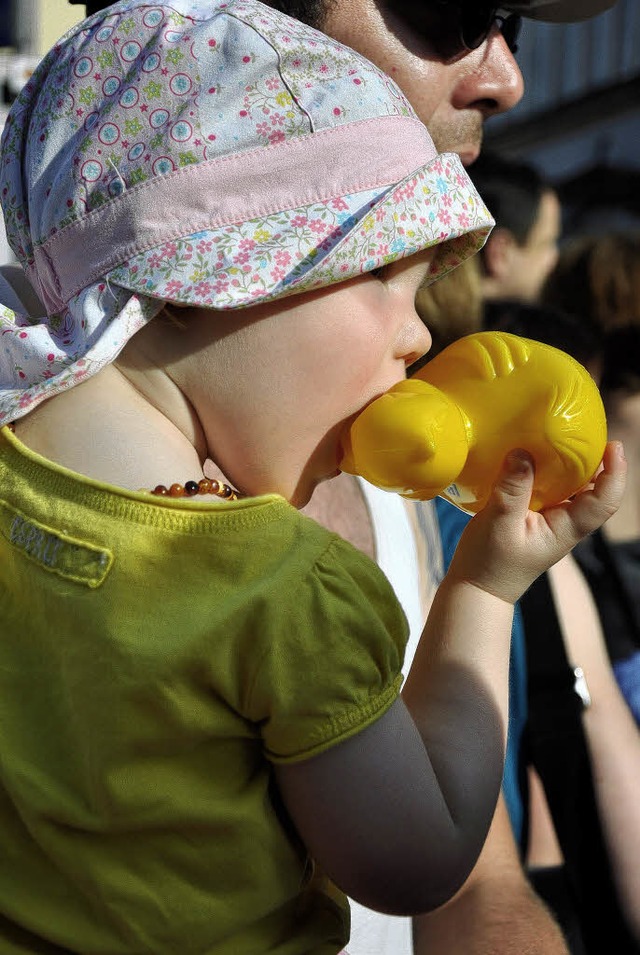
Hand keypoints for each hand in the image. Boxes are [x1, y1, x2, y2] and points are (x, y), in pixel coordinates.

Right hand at [447, 441, 626, 604]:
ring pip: (572, 487)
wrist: (477, 588)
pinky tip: (532, 455)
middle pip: (594, 489)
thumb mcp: (500, 523)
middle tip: (583, 430)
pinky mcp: (534, 515)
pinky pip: (549, 488)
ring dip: (570, 463)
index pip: (605, 501)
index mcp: (567, 528)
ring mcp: (550, 519)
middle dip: (596, 460)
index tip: (612, 446)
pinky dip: (547, 469)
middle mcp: (565, 522)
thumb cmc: (491, 563)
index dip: (615, 473)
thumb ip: (513, 488)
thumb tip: (523, 451)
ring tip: (559, 436)